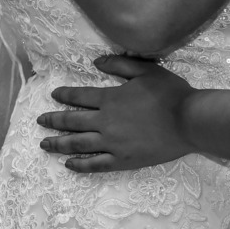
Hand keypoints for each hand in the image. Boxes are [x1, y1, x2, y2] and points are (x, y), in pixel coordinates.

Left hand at [38, 55, 194, 172]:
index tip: (54, 95)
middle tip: (40, 121)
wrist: (189, 120)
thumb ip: (120, 64)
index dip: (65, 95)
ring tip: (45, 144)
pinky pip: (95, 165)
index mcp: (111, 99)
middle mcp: (105, 122)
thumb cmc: (170, 93)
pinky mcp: (122, 160)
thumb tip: (96, 62)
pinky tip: (69, 164)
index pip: (80, 96)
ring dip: (58, 144)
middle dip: (54, 120)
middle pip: (72, 122)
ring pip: (78, 144)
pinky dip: (79, 165)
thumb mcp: (147, 70)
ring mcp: (112, 143)